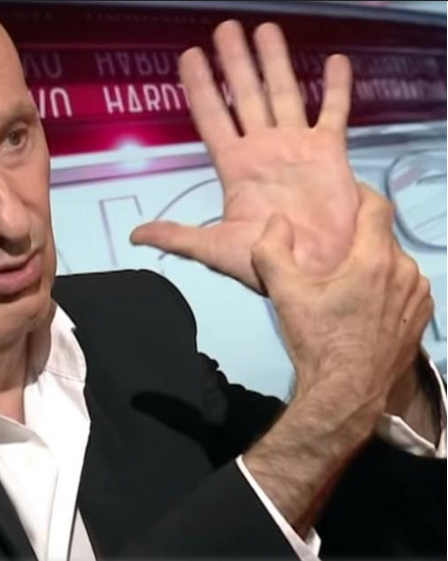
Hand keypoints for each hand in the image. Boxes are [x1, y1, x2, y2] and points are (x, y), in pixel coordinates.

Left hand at [130, 20, 358, 292]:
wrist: (314, 274)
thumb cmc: (267, 264)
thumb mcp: (215, 249)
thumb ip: (178, 236)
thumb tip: (136, 235)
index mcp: (235, 167)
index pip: (211, 116)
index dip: (200, 86)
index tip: (190, 56)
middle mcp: (263, 150)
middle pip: (244, 95)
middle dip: (235, 62)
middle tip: (226, 29)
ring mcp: (295, 148)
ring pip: (283, 93)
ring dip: (275, 62)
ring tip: (266, 30)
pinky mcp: (328, 154)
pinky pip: (332, 113)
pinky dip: (335, 89)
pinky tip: (334, 62)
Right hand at [242, 185, 432, 531]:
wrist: (347, 393)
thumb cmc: (317, 341)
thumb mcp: (284, 294)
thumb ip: (273, 250)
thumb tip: (277, 221)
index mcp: (375, 260)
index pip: (377, 208)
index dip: (361, 194)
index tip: (346, 195)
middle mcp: (405, 271)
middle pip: (383, 238)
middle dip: (361, 237)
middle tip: (336, 249)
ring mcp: (419, 296)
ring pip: (396, 263)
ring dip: (376, 263)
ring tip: (350, 278)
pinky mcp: (422, 317)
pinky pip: (407, 287)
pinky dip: (389, 286)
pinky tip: (368, 303)